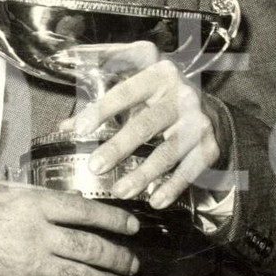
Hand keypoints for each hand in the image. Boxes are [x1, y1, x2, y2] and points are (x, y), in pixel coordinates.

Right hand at [0, 181, 139, 275]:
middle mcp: (36, 233)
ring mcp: (30, 264)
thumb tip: (21, 174)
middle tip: (132, 264)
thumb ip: (12, 184)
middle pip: (91, 246)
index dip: (114, 219)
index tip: (132, 226)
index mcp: (32, 204)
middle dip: (118, 257)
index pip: (85, 210)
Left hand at [64, 41, 220, 209]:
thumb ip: (101, 105)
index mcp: (159, 75)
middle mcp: (182, 95)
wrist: (211, 110)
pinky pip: (190, 170)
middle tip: (96, 166)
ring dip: (144, 174)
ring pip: (168, 151)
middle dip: (120, 147)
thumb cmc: (160, 98)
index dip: (103, 110)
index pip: (126, 91)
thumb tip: (64, 126)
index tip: (80, 129)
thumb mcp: (136, 88)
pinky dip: (173, 187)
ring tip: (121, 191)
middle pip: (147, 123)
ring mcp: (199, 121)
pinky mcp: (210, 146)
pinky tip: (156, 201)